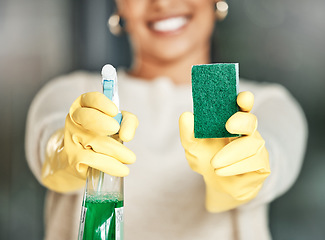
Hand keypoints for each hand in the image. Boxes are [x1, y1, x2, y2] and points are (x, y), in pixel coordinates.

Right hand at [41, 92, 138, 192]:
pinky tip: (123, 169)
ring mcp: (72, 139)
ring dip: (117, 151)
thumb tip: (127, 135)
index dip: (102, 103)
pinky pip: (94, 160)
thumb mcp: (118, 123)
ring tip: (131, 158)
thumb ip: (127, 121)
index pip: (90, 99)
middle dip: (102, 122)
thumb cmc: (101, 136)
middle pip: (87, 117)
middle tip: (118, 131)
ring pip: (94, 141)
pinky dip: (111, 165)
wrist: (78, 160)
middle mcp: (74, 120)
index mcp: (84, 106)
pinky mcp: (74, 157)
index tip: (114, 111)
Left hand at [179, 91, 269, 211]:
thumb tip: (186, 116)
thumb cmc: (207, 157)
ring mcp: (257, 147)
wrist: (217, 184)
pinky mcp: (262, 164)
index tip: (242, 98)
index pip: (243, 105)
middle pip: (251, 121)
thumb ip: (188, 133)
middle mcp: (247, 131)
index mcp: (232, 120)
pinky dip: (235, 166)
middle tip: (229, 124)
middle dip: (242, 121)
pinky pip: (254, 162)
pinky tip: (221, 171)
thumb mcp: (193, 146)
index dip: (244, 100)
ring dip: (231, 153)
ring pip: (251, 145)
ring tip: (214, 164)